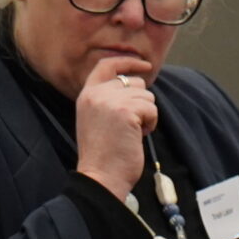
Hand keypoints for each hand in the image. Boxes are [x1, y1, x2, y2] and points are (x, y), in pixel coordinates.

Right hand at [74, 55, 157, 199]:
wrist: (100, 177)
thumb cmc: (103, 155)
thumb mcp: (97, 119)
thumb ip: (108, 99)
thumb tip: (137, 84)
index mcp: (87, 95)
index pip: (106, 65)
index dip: (127, 62)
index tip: (144, 65)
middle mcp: (97, 94)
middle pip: (134, 82)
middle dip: (140, 103)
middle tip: (131, 126)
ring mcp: (111, 101)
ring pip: (146, 96)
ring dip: (146, 115)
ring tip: (132, 133)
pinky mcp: (127, 111)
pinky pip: (151, 108)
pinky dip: (150, 123)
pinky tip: (137, 137)